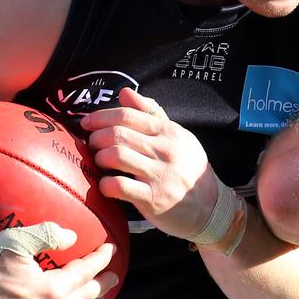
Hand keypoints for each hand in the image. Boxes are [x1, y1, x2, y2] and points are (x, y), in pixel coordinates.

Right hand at [0, 223, 119, 298]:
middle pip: (86, 296)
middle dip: (102, 283)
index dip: (101, 258)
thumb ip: (46, 235)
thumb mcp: (14, 242)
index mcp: (53, 289)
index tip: (111, 249)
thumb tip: (72, 237)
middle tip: (114, 276)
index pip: (87, 271)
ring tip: (98, 297)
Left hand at [81, 87, 218, 239]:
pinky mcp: (153, 199)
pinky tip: (106, 185)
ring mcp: (159, 175)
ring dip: (99, 158)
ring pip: (116, 156)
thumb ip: (151, 114)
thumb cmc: (188, 169)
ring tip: (100, 162)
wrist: (211, 206)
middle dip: (96, 137)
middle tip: (92, 144)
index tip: (87, 123)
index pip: (128, 115)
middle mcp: (165, 151)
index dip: (101, 116)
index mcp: (169, 132)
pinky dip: (105, 184)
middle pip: (118, 134)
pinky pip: (120, 186)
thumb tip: (124, 92)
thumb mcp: (178, 137)